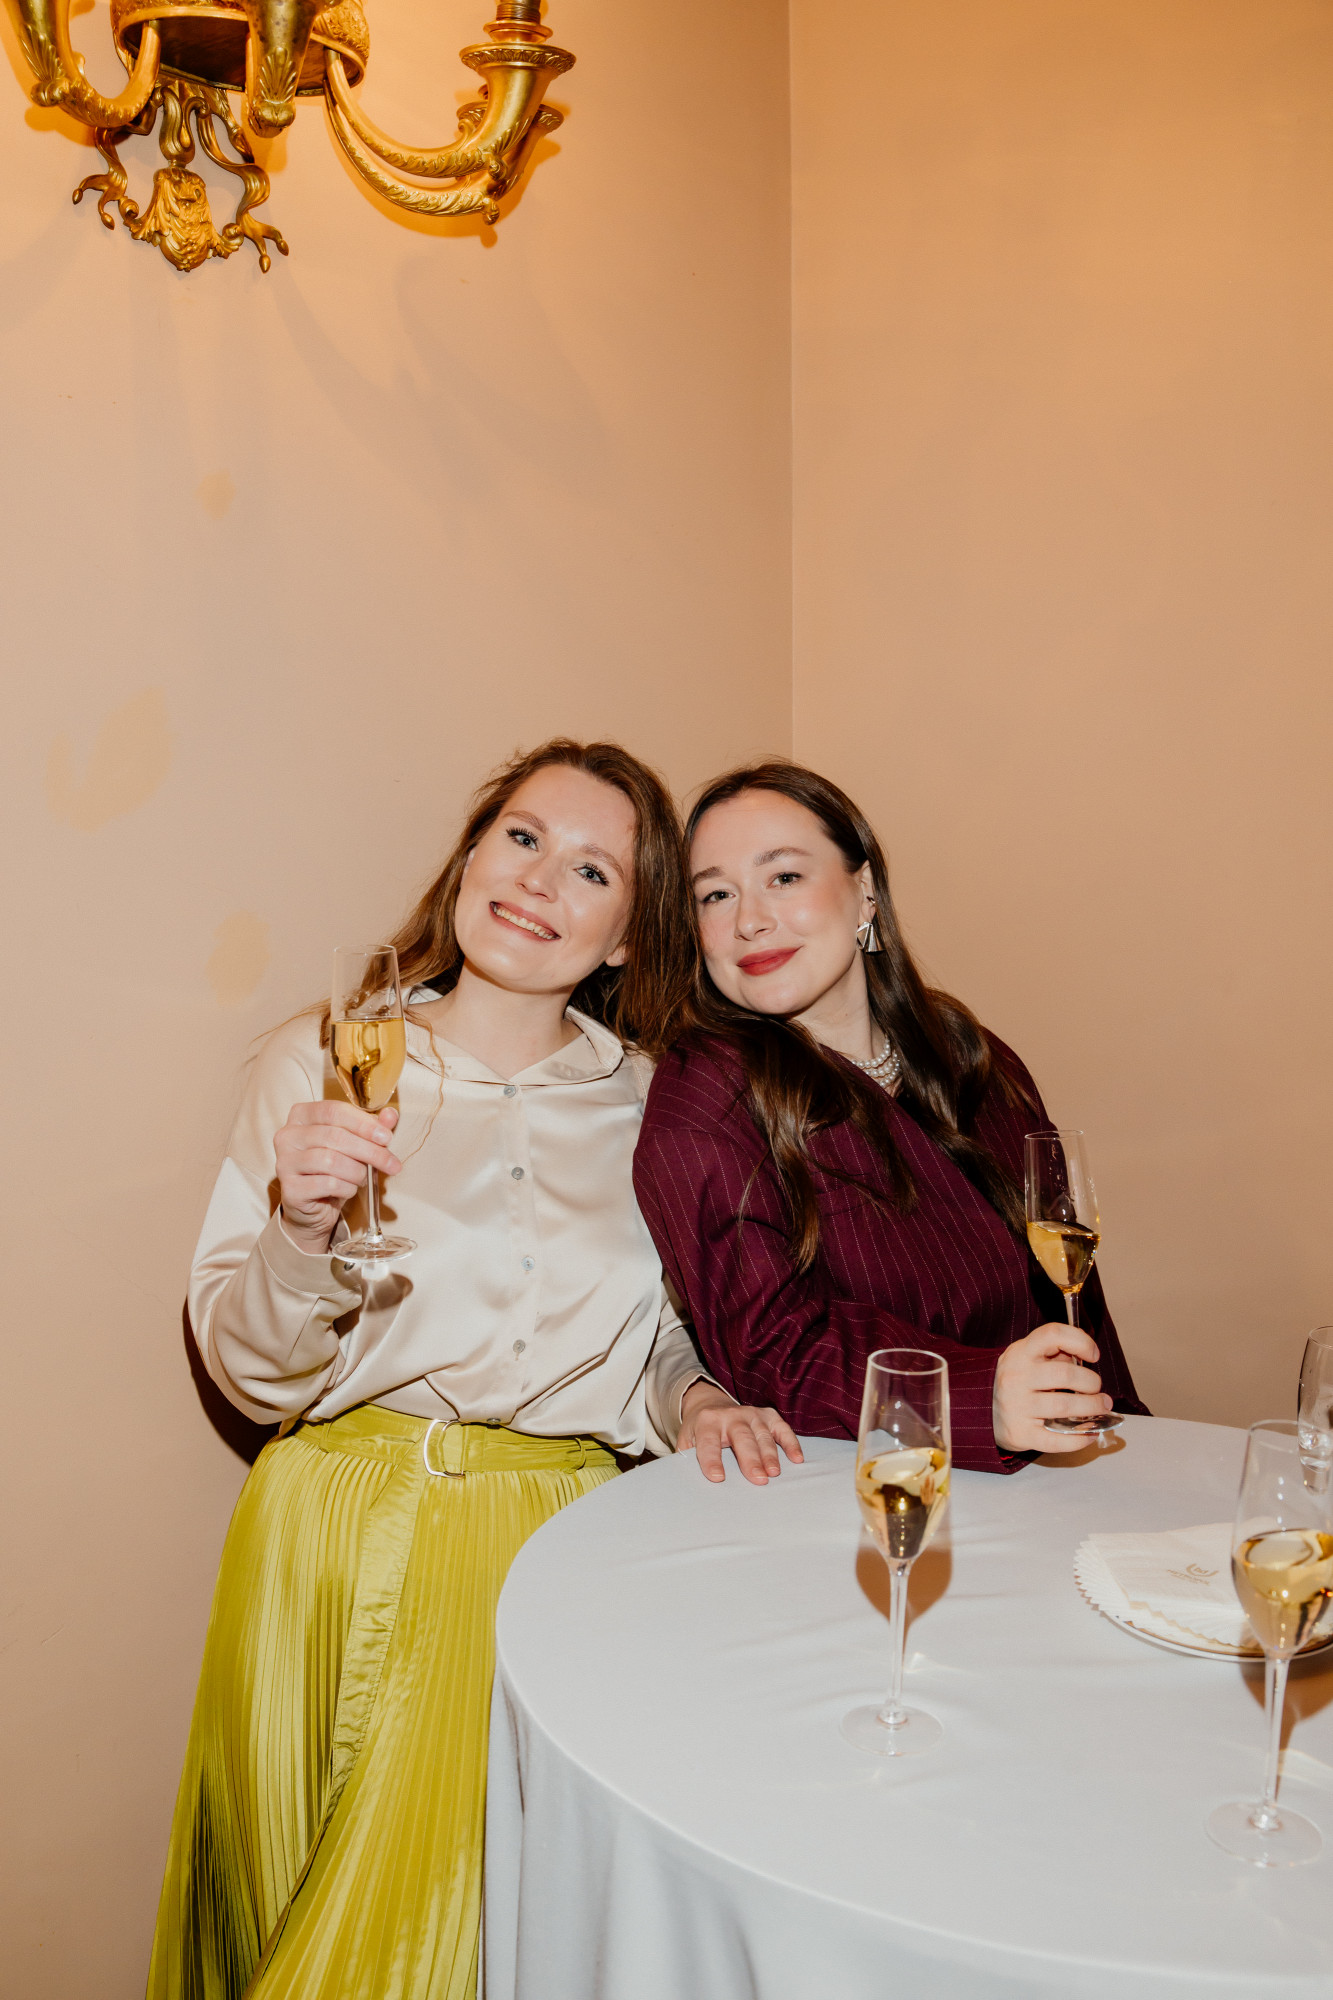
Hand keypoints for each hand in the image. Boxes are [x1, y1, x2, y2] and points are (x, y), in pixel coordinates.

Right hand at [274, 1100, 401, 1253]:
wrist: (313, 1209)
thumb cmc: (332, 1171)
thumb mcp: (354, 1146)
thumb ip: (371, 1128)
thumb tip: (390, 1115)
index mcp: (301, 1115)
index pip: (333, 1110)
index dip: (363, 1123)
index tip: (386, 1137)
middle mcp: (288, 1136)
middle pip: (334, 1136)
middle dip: (370, 1151)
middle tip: (391, 1163)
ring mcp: (284, 1162)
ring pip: (330, 1160)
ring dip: (357, 1171)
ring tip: (363, 1178)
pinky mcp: (289, 1188)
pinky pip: (327, 1184)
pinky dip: (347, 1188)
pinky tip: (349, 1189)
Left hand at [677, 1381, 803, 1484]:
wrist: (711, 1405)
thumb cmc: (700, 1432)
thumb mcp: (687, 1441)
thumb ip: (687, 1458)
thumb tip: (688, 1482)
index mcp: (707, 1422)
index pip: (708, 1442)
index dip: (712, 1460)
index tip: (717, 1478)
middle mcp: (730, 1415)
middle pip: (742, 1438)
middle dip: (750, 1459)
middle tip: (758, 1479)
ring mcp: (751, 1414)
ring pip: (763, 1435)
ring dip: (770, 1454)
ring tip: (774, 1473)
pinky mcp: (768, 1415)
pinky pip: (782, 1428)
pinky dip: (790, 1442)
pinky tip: (797, 1458)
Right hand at [993, 1323, 1111, 1453]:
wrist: (981, 1408)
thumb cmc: (1016, 1380)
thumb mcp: (1028, 1358)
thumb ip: (1055, 1354)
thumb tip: (1086, 1358)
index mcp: (1021, 1352)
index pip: (1053, 1335)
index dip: (1080, 1341)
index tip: (1093, 1355)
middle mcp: (1016, 1377)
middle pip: (1065, 1374)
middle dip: (1091, 1382)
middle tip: (1097, 1389)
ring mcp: (1017, 1406)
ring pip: (1064, 1406)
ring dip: (1092, 1407)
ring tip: (1101, 1407)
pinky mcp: (1020, 1433)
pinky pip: (1057, 1439)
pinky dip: (1080, 1438)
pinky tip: (1090, 1433)